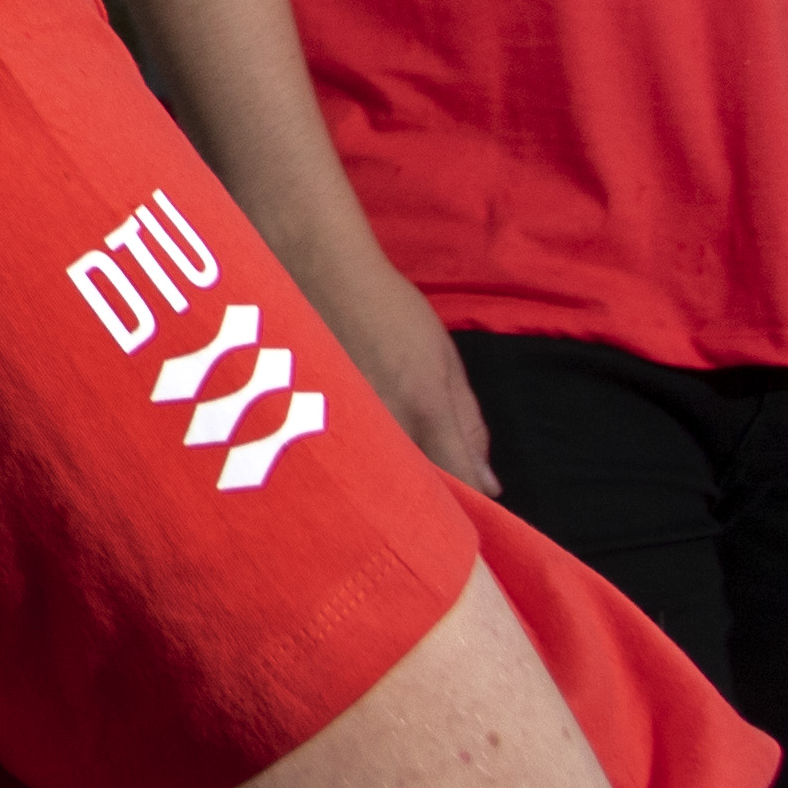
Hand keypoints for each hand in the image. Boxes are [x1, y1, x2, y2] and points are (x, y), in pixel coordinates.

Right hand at [310, 235, 488, 492]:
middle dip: (420, 510)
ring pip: (368, 487)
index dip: (466, 511)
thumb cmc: (388, 309)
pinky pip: (333, 466)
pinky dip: (346, 476)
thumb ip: (468, 424)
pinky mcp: (299, 423)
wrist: (316, 267)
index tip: (470, 520)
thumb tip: (488, 486)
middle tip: (423, 510)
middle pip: (407, 496)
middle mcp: (381, 425)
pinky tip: (345, 473)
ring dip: (380, 498)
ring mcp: (337, 426)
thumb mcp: (444, 361)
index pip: (455, 485)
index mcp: (423, 411)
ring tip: (383, 497)